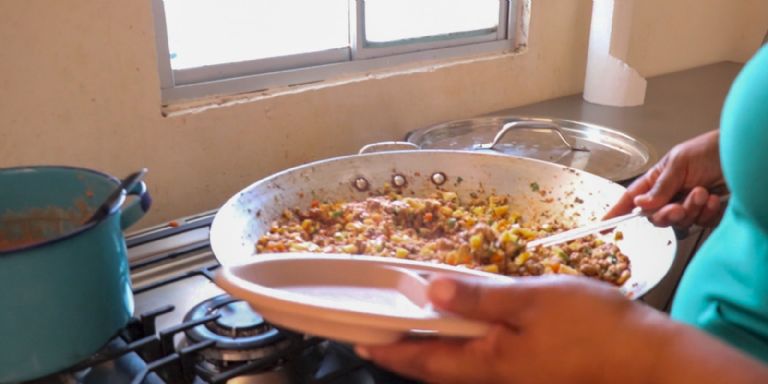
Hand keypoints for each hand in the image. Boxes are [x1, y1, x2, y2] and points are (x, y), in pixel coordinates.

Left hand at [356, 276, 667, 383]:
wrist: (646, 359)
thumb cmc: (593, 328)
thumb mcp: (531, 301)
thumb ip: (480, 297)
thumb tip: (432, 290)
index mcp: (488, 361)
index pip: (423, 359)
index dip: (390, 351)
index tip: (361, 340)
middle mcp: (495, 377)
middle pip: (437, 367)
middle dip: (404, 353)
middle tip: (379, 334)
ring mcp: (514, 377)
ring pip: (459, 366)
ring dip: (431, 350)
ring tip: (413, 328)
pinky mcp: (531, 371)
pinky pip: (483, 362)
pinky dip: (462, 345)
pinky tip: (466, 328)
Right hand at [605, 130, 725, 227]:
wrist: (745, 156)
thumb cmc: (712, 149)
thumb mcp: (679, 162)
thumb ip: (660, 187)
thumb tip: (641, 204)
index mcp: (657, 180)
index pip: (631, 199)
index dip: (617, 213)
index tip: (604, 226)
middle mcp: (670, 195)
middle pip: (656, 218)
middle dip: (667, 214)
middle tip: (678, 206)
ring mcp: (689, 206)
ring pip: (680, 224)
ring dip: (692, 210)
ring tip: (704, 192)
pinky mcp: (708, 215)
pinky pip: (701, 225)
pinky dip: (708, 214)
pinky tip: (716, 199)